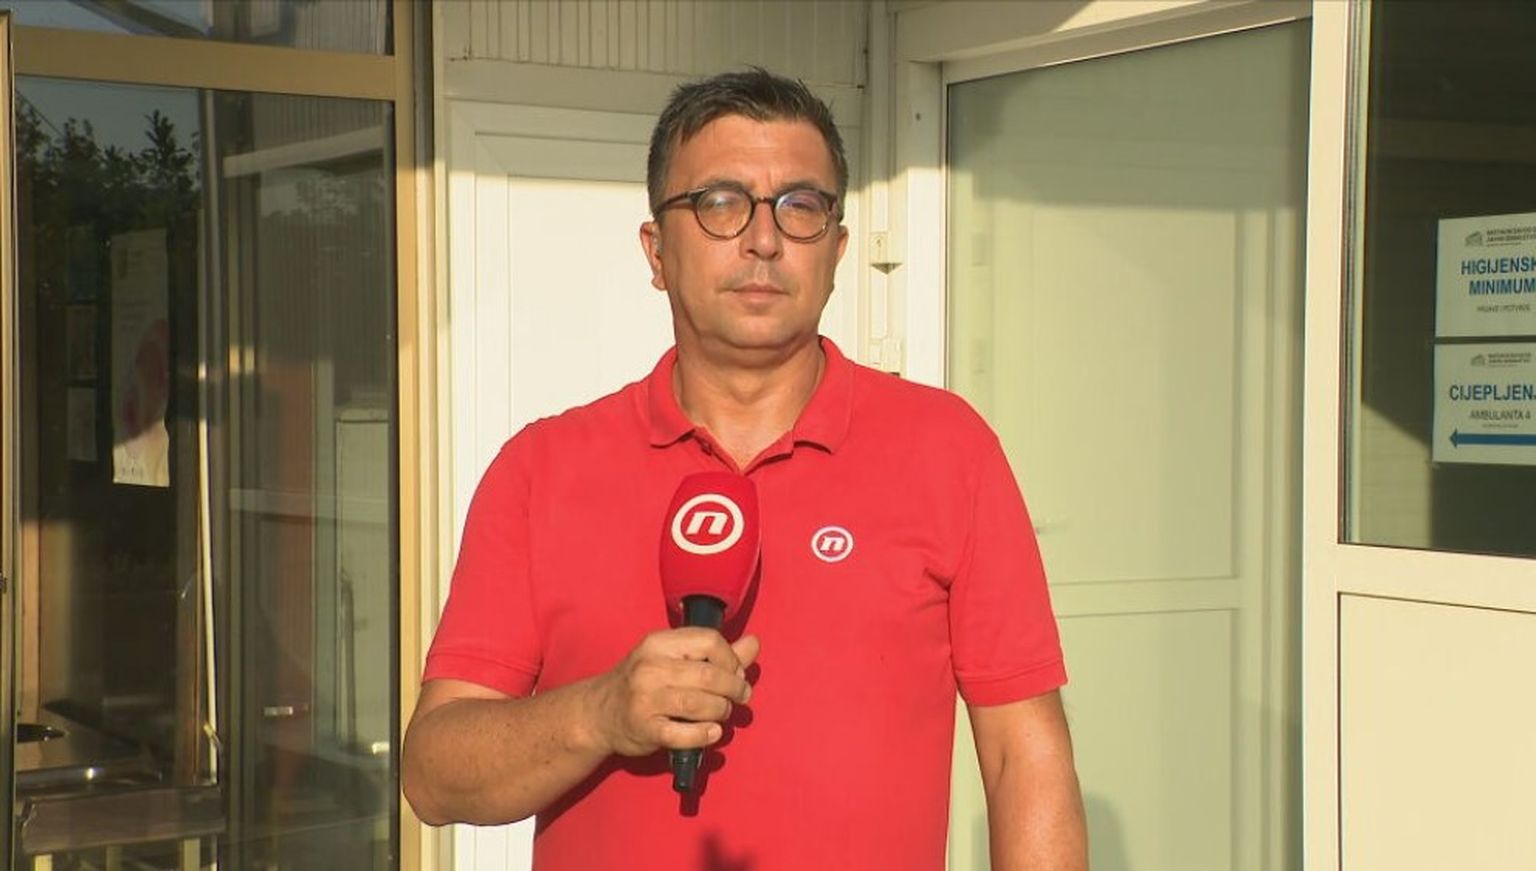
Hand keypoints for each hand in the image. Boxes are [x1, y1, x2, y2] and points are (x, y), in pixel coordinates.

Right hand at [590, 628, 758, 756]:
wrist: (599, 713)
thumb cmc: (643, 682)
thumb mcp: (673, 659)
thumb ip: (716, 653)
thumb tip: (754, 643)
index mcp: (659, 643)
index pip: (709, 641)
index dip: (731, 658)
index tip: (736, 672)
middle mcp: (650, 668)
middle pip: (709, 675)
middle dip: (734, 688)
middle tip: (740, 696)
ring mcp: (645, 700)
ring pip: (701, 704)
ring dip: (722, 711)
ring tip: (722, 713)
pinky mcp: (645, 730)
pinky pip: (685, 735)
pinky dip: (705, 734)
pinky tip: (711, 732)